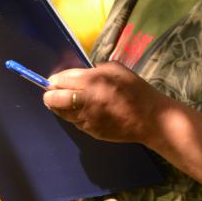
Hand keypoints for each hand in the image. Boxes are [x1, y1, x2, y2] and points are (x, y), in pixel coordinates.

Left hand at [42, 62, 165, 144]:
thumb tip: (77, 73)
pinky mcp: (91, 131)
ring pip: (60, 112)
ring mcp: (87, 119)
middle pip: (53, 99)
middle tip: (54, 91)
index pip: (59, 80)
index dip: (55, 79)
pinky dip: (72, 115)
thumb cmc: (135, 90)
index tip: (55, 80)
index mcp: (91, 81)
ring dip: (59, 106)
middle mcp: (85, 101)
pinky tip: (81, 110)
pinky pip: (73, 121)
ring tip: (65, 100)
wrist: (151, 119)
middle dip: (50, 94)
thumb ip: (94, 69)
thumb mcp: (116, 69)